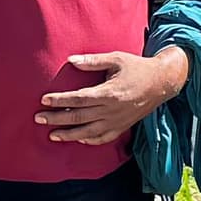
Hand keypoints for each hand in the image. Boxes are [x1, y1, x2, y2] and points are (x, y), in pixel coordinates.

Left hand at [37, 44, 188, 148]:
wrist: (162, 83)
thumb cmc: (137, 68)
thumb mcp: (116, 59)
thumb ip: (93, 61)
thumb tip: (71, 61)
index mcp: (109, 93)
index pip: (79, 99)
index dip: (60, 100)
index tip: (44, 100)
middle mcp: (112, 110)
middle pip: (79, 117)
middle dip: (57, 119)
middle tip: (39, 118)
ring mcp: (117, 121)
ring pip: (88, 132)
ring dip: (69, 135)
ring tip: (52, 135)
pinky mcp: (122, 127)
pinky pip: (104, 138)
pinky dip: (90, 141)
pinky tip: (78, 139)